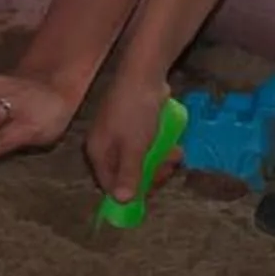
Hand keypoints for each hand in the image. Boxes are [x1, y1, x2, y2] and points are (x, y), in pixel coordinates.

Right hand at [82, 71, 173, 197]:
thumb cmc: (135, 112)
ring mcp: (120, 136)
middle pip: (128, 175)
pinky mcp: (135, 128)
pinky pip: (148, 147)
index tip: (153, 189)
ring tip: (176, 153)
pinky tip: (174, 144)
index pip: (110, 184)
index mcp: (98, 152)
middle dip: (152, 173)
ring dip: (162, 161)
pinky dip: (161, 148)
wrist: (144, 74)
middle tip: (169, 166)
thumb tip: (121, 201)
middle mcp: (106, 146)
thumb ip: (128, 175)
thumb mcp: (134, 148)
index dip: (132, 192)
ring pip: (142, 162)